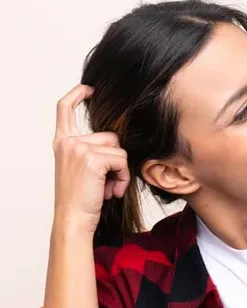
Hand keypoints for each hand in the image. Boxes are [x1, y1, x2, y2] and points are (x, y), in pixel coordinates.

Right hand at [52, 84, 129, 234]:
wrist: (73, 219)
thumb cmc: (81, 199)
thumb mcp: (82, 169)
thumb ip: (92, 151)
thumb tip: (118, 141)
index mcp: (62, 142)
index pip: (64, 109)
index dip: (77, 95)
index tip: (89, 88)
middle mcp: (68, 142)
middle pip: (111, 136)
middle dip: (116, 160)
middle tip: (106, 183)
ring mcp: (79, 148)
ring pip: (120, 149)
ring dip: (121, 171)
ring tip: (108, 188)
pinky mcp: (92, 158)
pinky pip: (123, 161)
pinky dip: (123, 177)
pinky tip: (111, 191)